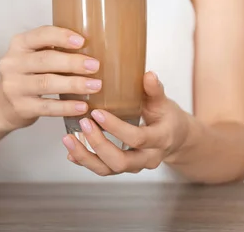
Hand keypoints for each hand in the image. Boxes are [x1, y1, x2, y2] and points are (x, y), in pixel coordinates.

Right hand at [0, 26, 101, 130]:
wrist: (4, 105)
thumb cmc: (29, 75)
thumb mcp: (34, 56)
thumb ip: (54, 49)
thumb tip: (93, 48)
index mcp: (19, 44)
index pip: (40, 35)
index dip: (61, 36)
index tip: (82, 41)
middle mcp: (12, 63)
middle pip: (45, 60)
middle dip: (73, 62)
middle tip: (95, 65)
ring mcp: (14, 86)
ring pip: (46, 83)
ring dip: (74, 84)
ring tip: (95, 86)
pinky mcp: (20, 107)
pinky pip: (47, 107)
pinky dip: (66, 107)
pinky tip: (82, 106)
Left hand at [62, 72, 189, 175]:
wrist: (175, 138)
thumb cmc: (167, 118)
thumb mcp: (164, 103)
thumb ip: (155, 90)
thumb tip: (148, 75)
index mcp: (160, 140)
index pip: (137, 138)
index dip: (115, 127)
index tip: (97, 112)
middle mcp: (147, 158)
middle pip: (120, 161)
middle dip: (98, 143)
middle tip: (83, 122)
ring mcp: (134, 166)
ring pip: (107, 170)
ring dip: (85, 156)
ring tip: (68, 139)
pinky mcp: (122, 168)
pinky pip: (102, 170)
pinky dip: (84, 161)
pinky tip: (71, 151)